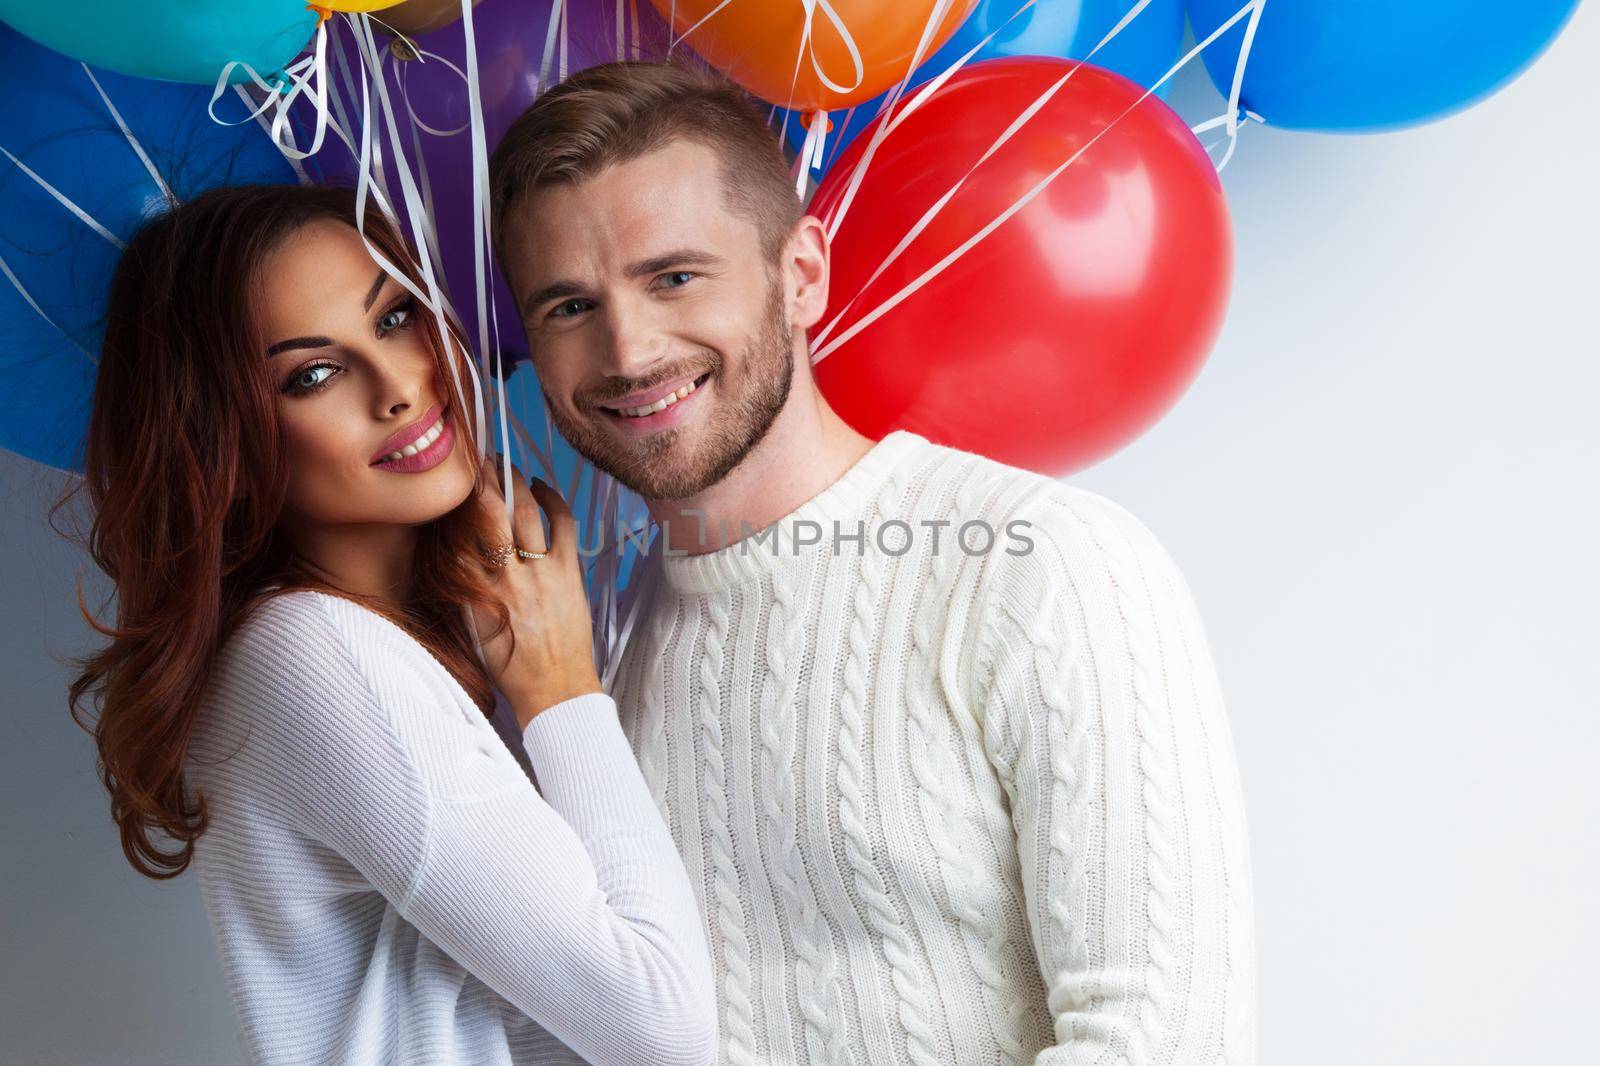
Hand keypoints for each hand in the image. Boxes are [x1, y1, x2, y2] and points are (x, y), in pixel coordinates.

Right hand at [467, 453, 601, 726]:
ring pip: (524, 512)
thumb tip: (458, 554)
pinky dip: (554, 500)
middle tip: (480, 459)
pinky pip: (562, 524)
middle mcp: (504, 577)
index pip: (458, 534)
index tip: (455, 484)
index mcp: (474, 592)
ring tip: (507, 466)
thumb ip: (465, 590)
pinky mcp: (569, 573)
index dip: (457, 503)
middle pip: (489, 512)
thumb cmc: (511, 666)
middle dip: (484, 479)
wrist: (553, 690)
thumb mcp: (473, 629)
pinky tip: (544, 488)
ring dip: (515, 482)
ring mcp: (540, 573)